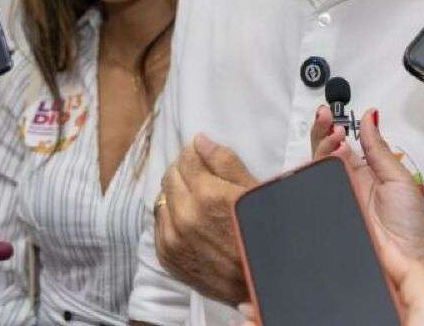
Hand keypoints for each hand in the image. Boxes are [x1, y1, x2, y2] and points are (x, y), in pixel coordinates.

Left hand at [155, 134, 256, 305]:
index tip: (202, 156)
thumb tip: (199, 140)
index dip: (195, 152)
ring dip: (175, 194)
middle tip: (199, 176)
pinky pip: (159, 225)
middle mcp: (185, 215)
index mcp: (208, 194)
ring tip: (195, 200)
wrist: (260, 283)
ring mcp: (173, 238)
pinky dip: (170, 218)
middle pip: (170, 176)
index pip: (187, 157)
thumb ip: (225, 162)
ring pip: (162, 200)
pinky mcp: (168, 257)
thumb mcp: (254, 191)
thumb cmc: (264, 233)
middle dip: (183, 170)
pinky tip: (188, 221)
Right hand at [312, 107, 423, 314]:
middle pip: (323, 153)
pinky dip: (312, 174)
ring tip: (334, 137)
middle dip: (322, 132)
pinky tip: (326, 160)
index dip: (334, 127)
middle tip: (327, 120)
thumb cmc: (412, 226)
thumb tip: (371, 116)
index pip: (342, 144)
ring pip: (315, 169)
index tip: (332, 114)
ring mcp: (336, 199)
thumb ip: (379, 148)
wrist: (410, 263)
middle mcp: (348, 184)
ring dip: (320, 148)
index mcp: (367, 173)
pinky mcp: (327, 215)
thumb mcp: (398, 178)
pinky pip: (311, 193)